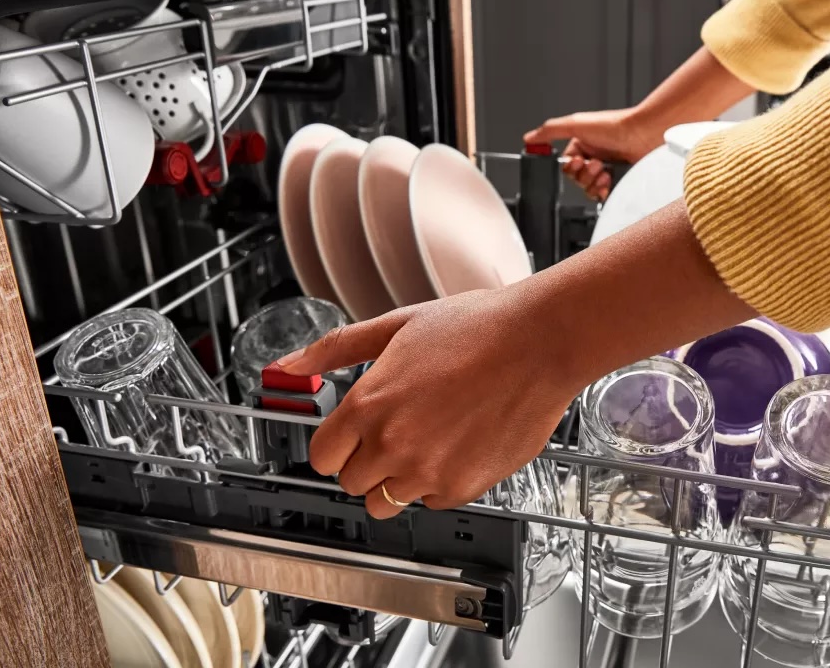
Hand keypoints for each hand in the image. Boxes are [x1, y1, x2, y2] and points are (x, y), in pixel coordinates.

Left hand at [276, 290, 580, 519]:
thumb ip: (337, 349)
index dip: (337, 445)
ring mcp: (427, 471)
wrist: (540, 342)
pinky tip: (456, 446)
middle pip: (351, 483)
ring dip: (397, 480)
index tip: (352, 437)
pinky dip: (438, 483)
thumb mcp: (397, 325)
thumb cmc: (477, 327)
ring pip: (386, 502)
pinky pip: (431, 503)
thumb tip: (289, 364)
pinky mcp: (462, 487)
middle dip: (367, 461)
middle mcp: (392, 443)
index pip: (322, 456)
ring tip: (426, 442)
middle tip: (397, 433)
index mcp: (368, 404)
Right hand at [524, 108, 661, 200]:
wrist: (643, 134)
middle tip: (595, 164)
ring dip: (593, 182)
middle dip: (583, 175)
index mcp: (581, 143)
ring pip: (588, 188)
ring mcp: (606, 167)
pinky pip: (602, 193)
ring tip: (604, 170)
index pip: (565, 165)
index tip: (578, 161)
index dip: (570, 167)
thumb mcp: (576, 124)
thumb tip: (529, 138)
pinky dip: (603, 190)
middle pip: (575, 179)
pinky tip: (608, 182)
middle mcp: (593, 155)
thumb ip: (550, 130)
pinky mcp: (618, 178)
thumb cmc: (615, 125)